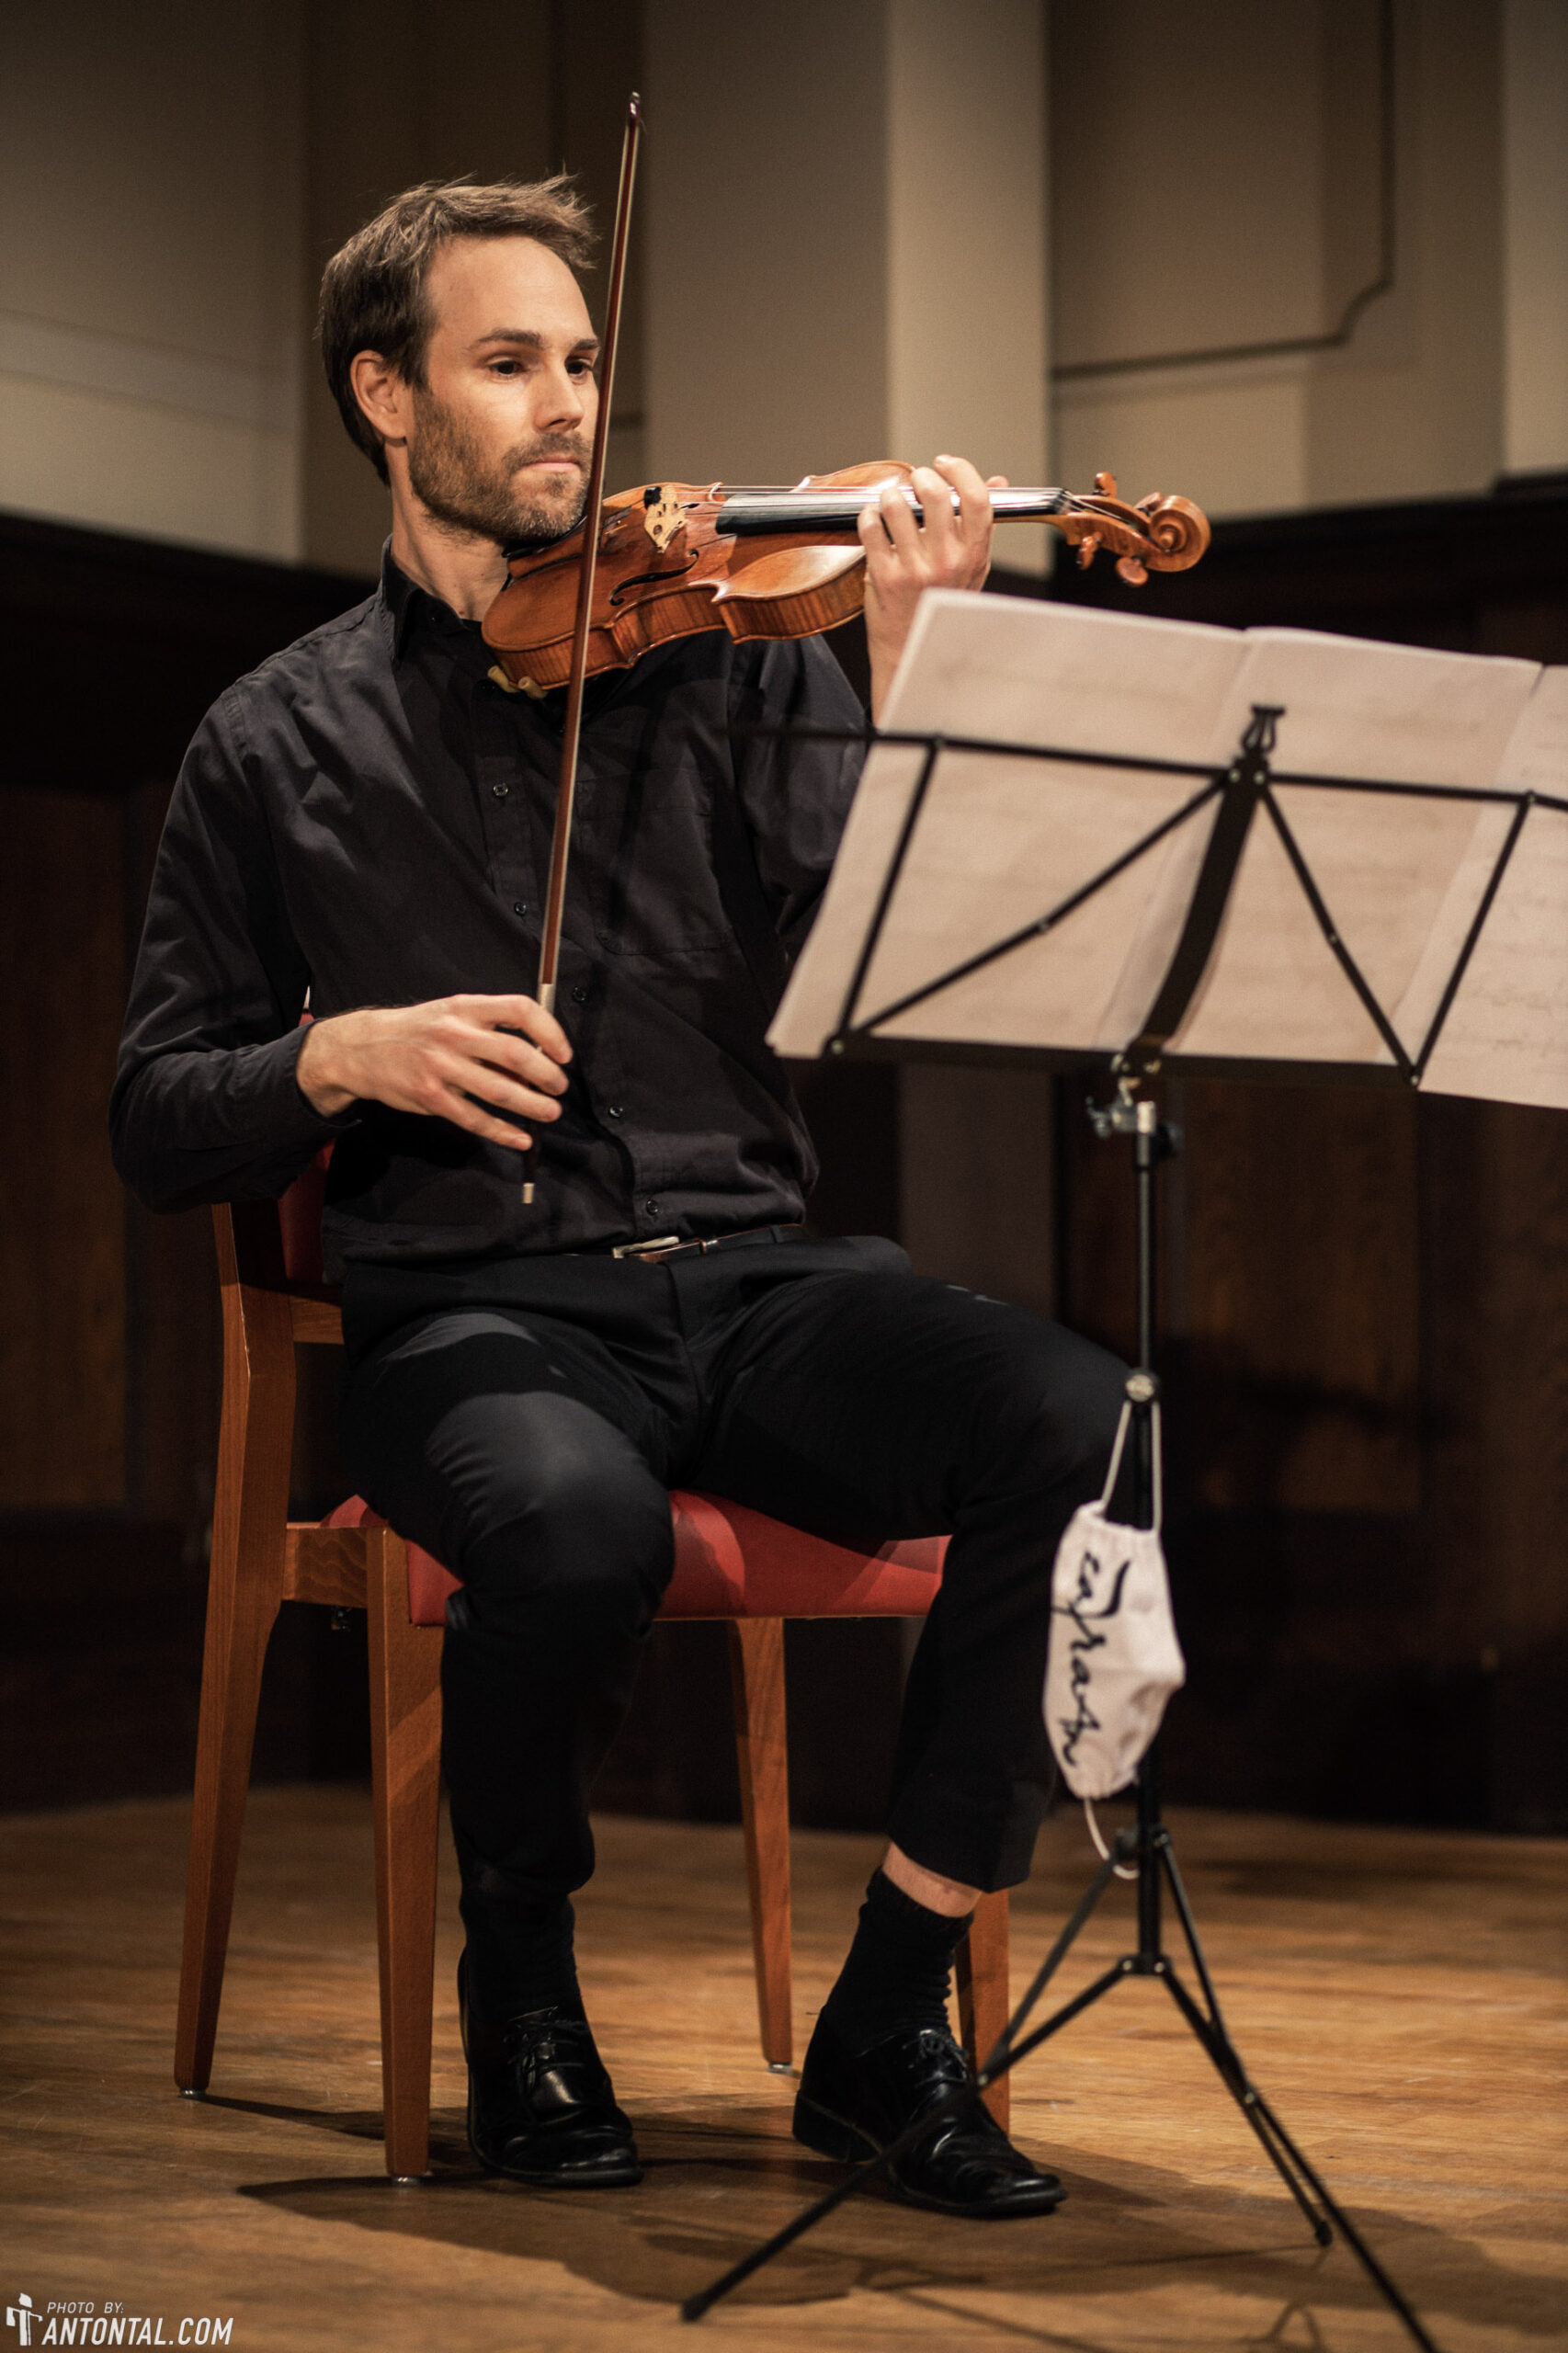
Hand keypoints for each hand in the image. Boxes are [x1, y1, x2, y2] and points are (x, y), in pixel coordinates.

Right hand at [296, 993, 571, 1152]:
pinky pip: (474, 1118)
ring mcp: (441, 1067)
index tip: (564, 1053)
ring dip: (531, 1106)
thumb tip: (537, 1057)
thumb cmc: (419, 1030)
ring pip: (498, 1091)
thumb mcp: (452, 1014)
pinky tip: (520, 1138)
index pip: (519, 1010)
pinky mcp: (430, 1097)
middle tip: (559, 1088)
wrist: (362, 1048)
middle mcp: (454, 1034)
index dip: (549, 1032)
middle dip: (546, 1075)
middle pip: (514, 1054)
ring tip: (550, 1113)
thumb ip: (489, 1029)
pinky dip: (502, 1132)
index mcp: (465, 1007)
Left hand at [860, 455, 1004, 720]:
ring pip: (896, 506)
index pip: (977, 498)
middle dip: (921, 477)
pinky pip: (870, 527)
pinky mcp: (884, 578)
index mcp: (974, 555)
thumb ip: (980, 523)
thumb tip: (997, 481)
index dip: (960, 470)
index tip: (944, 464)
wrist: (913, 650)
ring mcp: (914, 570)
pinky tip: (873, 520)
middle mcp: (947, 562)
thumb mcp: (972, 566)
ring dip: (890, 495)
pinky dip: (868, 515)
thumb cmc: (942, 604)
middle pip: (935, 495)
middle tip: (915, 481)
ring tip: (891, 502)